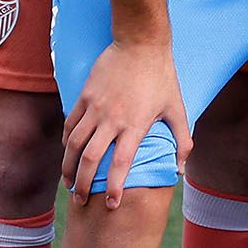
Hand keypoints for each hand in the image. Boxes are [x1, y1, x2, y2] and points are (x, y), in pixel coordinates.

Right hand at [63, 36, 188, 202]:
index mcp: (135, 125)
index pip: (119, 164)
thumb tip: (180, 168)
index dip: (114, 187)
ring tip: (68, 183)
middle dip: (82, 184)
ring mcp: (94, 108)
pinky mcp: (84, 97)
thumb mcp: (177, 108)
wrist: (140, 43)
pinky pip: (70, 125)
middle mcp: (111, 120)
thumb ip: (182, 140)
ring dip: (68, 167)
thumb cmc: (162, 77)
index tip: (111, 204)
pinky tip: (66, 154)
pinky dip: (66, 142)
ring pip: (73, 144)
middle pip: (88, 159)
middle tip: (81, 200)